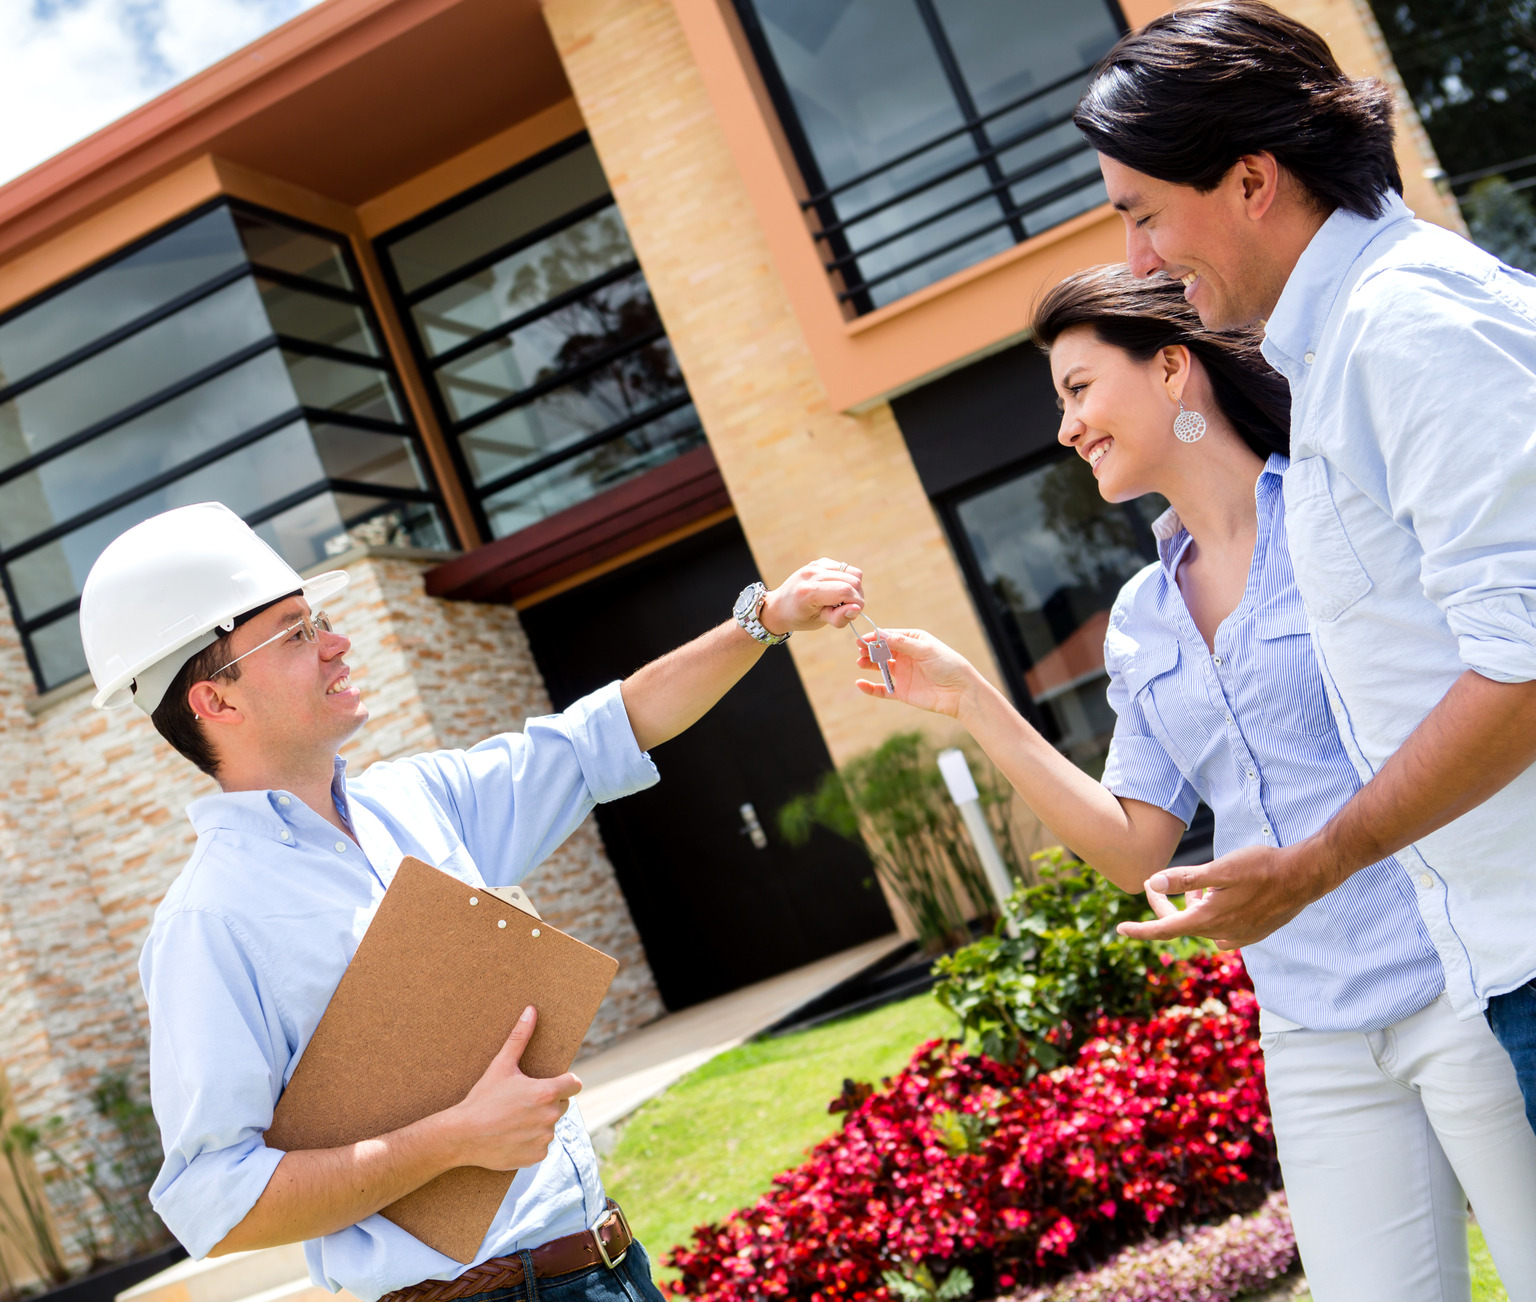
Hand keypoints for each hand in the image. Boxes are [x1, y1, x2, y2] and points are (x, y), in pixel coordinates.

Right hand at [444, 1007, 582, 1171]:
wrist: (461, 1135)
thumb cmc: (481, 1098)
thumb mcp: (501, 1065)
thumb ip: (520, 1037)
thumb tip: (531, 1010)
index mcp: (546, 1092)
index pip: (574, 1084)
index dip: (564, 1082)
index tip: (551, 1083)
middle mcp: (550, 1117)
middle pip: (561, 1105)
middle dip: (547, 1102)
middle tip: (521, 1102)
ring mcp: (544, 1138)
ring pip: (550, 1126)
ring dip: (538, 1122)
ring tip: (513, 1119)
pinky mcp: (536, 1157)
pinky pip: (541, 1146)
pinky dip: (530, 1142)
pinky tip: (511, 1136)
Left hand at [760, 559, 865, 634]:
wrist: (780, 606)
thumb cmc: (799, 617)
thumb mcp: (818, 622)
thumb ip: (838, 617)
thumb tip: (857, 608)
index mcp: (809, 591)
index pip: (845, 591)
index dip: (856, 604)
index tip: (852, 614)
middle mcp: (812, 573)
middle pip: (852, 580)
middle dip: (857, 597)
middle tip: (847, 609)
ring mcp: (816, 565)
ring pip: (853, 572)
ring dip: (854, 588)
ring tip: (843, 600)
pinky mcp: (820, 562)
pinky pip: (846, 568)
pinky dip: (847, 580)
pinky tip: (836, 590)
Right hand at [854, 628, 981, 717]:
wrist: (960, 692)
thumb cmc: (947, 665)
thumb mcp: (924, 649)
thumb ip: (901, 642)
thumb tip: (879, 634)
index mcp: (912, 641)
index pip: (889, 636)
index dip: (875, 637)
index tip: (863, 639)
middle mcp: (906, 656)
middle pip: (882, 650)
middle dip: (870, 649)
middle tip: (861, 650)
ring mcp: (903, 674)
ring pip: (879, 667)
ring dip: (868, 664)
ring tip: (860, 662)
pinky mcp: (901, 691)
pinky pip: (882, 689)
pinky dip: (870, 688)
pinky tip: (860, 683)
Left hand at [1116, 841, 1340, 948]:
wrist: (1304, 876)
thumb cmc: (1261, 867)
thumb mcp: (1219, 868)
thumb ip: (1184, 878)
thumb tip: (1153, 883)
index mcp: (1209, 919)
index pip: (1165, 929)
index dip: (1141, 929)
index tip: (1121, 929)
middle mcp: (1222, 933)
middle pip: (1182, 924)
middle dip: (1166, 905)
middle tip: (1158, 884)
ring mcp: (1239, 936)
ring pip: (1202, 925)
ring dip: (1192, 907)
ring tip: (1198, 884)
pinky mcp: (1253, 933)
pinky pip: (1222, 929)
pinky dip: (1212, 913)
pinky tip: (1218, 896)